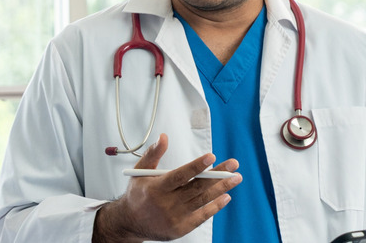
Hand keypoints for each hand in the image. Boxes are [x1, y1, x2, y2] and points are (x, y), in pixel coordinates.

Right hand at [92, 133, 241, 242]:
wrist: (130, 222)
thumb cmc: (137, 194)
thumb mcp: (139, 172)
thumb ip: (153, 153)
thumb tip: (164, 137)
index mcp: (156, 188)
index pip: (180, 176)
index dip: (196, 166)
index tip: (211, 157)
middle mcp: (167, 204)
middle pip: (197, 187)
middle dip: (218, 175)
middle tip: (233, 165)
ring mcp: (176, 218)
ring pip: (203, 200)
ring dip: (222, 188)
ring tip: (235, 177)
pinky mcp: (182, 228)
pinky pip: (202, 216)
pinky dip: (215, 206)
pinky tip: (225, 196)